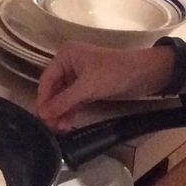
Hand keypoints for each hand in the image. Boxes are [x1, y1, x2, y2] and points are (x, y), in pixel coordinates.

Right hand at [36, 42, 173, 129]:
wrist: (145, 74)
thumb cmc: (114, 73)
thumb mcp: (87, 87)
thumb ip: (64, 101)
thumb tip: (42, 114)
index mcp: (66, 56)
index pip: (47, 79)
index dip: (43, 99)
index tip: (40, 117)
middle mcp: (70, 64)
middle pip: (54, 89)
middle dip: (53, 107)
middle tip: (51, 127)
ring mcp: (80, 76)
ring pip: (64, 96)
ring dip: (62, 112)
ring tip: (61, 129)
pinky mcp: (90, 87)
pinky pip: (75, 100)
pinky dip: (71, 111)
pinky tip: (68, 124)